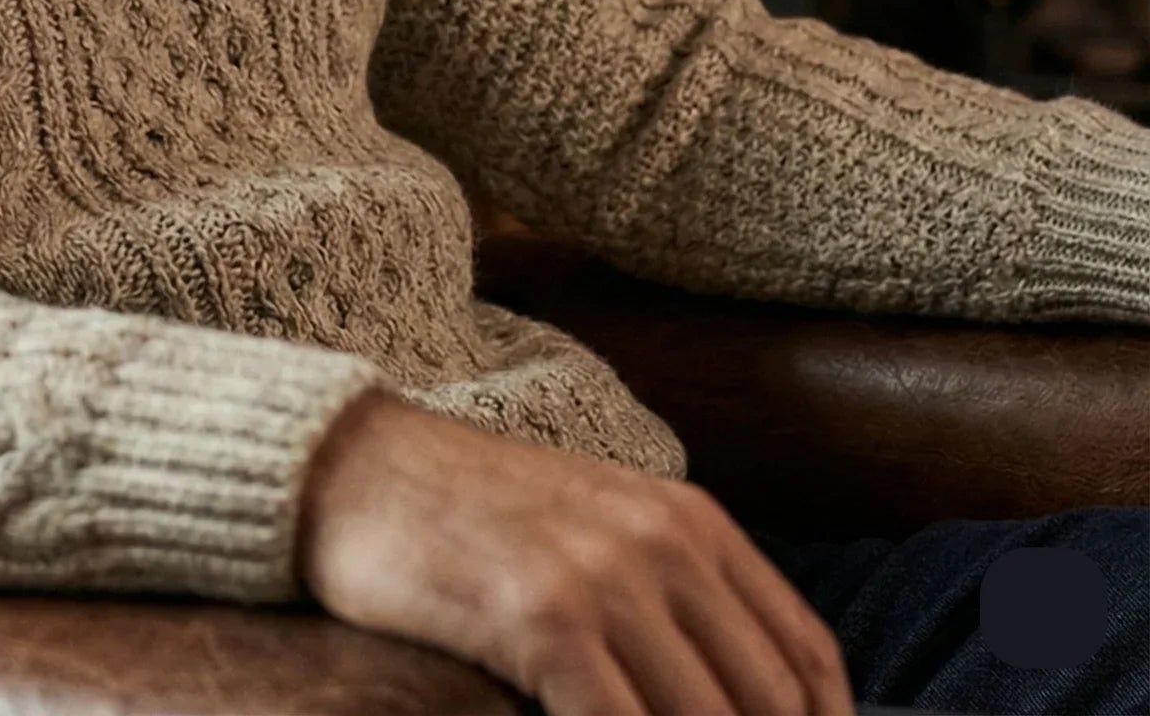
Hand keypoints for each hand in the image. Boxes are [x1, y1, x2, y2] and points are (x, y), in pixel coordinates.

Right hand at [296, 390, 854, 715]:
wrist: (351, 468)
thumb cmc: (465, 512)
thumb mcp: (591, 527)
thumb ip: (669, 597)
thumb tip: (737, 699)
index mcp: (688, 520)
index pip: (807, 660)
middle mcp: (662, 543)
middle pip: (766, 707)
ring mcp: (605, 580)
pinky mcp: (544, 620)